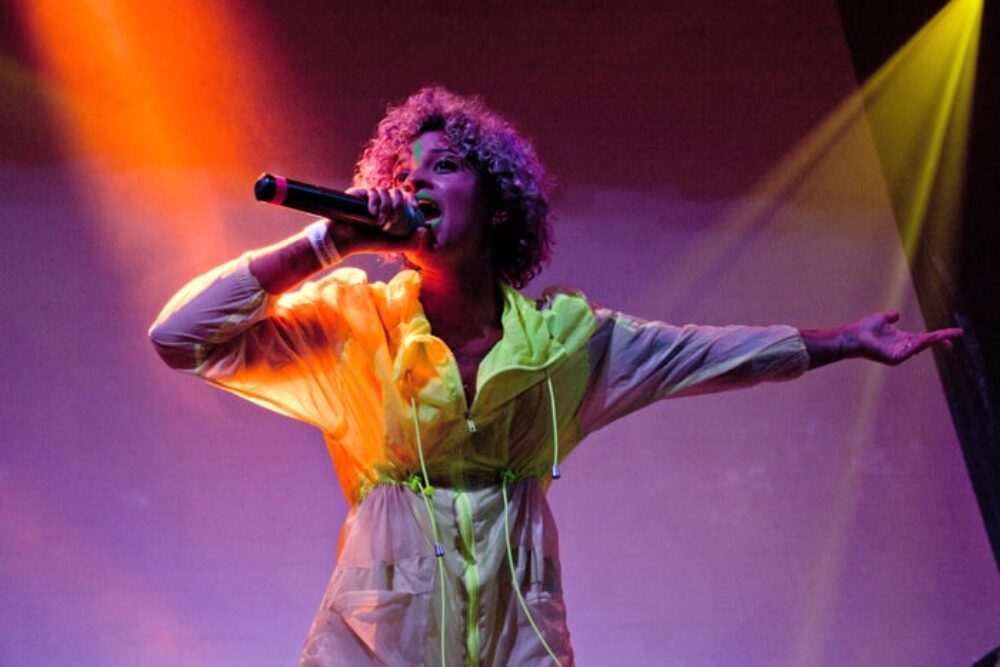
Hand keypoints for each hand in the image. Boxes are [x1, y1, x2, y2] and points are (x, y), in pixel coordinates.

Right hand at [328, 187, 425, 255]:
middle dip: (398, 205)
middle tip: (393, 220)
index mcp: (391, 212)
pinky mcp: (359, 194)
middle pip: (397, 192)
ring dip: (386, 206)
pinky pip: (372, 191)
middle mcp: (382, 203)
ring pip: (385, 191)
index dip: (412, 200)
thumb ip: (410, 242)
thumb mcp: (392, 246)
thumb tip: (425, 230)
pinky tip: (372, 213)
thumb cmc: (367, 243)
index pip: (406, 198)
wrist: (344, 241)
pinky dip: (375, 202)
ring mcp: (370, 198)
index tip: (416, 208)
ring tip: (379, 221)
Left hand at [848, 310, 962, 364]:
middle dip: (942, 339)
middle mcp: (903, 347)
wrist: (851, 337)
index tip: (954, 335)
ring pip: (921, 346)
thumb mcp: (880, 319)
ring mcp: (899, 354)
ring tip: (944, 336)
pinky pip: (911, 350)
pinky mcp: (894, 358)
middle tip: (958, 335)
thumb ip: (890, 317)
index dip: (939, 336)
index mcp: (901, 339)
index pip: (925, 338)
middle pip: (927, 343)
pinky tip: (928, 339)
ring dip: (932, 340)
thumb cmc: (863, 329)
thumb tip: (897, 314)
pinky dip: (920, 344)